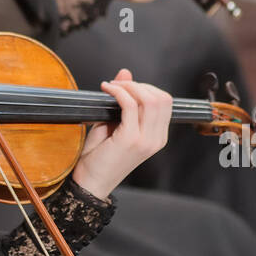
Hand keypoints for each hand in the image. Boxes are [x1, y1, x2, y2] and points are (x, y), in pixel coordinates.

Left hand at [73, 68, 171, 198]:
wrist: (90, 183)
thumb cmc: (99, 156)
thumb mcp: (113, 123)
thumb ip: (123, 99)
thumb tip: (125, 72)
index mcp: (157, 137)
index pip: (165, 102)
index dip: (146, 87)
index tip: (127, 86)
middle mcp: (156, 139)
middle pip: (162, 98)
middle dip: (139, 84)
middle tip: (118, 84)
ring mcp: (145, 140)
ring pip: (150, 99)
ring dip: (129, 86)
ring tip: (112, 86)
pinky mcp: (130, 139)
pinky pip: (130, 105)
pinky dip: (118, 92)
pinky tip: (107, 90)